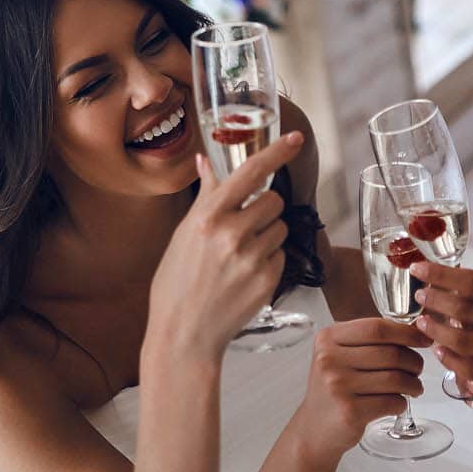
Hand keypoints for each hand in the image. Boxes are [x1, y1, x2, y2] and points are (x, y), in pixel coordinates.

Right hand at [146, 133, 301, 357]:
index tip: (295, 138)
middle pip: (274, 200)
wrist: (183, 333)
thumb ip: (204, 197)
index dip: (276, 152)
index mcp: (207, 217)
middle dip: (264, 209)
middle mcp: (232, 234)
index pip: (250, 173)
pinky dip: (269, 261)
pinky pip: (281, 255)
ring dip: (268, 235)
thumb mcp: (183, 234)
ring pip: (281, 228)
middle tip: (244, 228)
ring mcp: (252, 259)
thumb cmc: (176, 283)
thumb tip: (205, 162)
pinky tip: (245, 275)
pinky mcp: (268, 281)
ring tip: (240, 256)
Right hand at [290, 316, 429, 459]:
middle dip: (414, 361)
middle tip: (417, 370)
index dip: (406, 332)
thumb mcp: (338, 356)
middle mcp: (329, 360)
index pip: (376, 328)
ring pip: (395, 378)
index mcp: (328, 339)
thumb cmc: (333, 389)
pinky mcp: (350, 411)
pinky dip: (402, 403)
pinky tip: (397, 403)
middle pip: (390, 353)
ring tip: (413, 388)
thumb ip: (367, 341)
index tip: (423, 339)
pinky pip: (392, 401)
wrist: (314, 428)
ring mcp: (338, 386)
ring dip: (413, 384)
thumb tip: (415, 331)